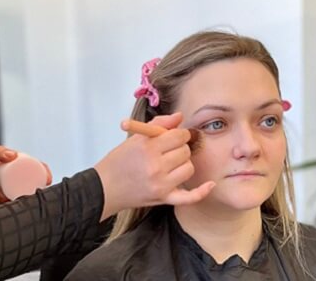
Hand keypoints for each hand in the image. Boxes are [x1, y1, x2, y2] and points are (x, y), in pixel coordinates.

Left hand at [0, 144, 53, 203]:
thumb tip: (13, 155)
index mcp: (10, 164)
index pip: (32, 168)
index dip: (42, 172)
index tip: (48, 177)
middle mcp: (9, 177)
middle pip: (30, 183)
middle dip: (40, 188)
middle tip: (45, 192)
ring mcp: (3, 190)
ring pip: (22, 195)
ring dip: (30, 199)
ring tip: (36, 202)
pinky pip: (9, 207)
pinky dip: (16, 209)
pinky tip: (23, 211)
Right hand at [94, 112, 214, 220]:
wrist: (105, 188)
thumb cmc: (118, 162)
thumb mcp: (134, 138)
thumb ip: (158, 124)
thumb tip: (179, 116)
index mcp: (148, 148)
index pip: (178, 136)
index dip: (179, 134)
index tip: (174, 136)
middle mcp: (155, 166)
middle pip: (185, 152)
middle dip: (180, 148)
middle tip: (170, 150)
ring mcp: (161, 184)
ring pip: (188, 169)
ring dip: (183, 164)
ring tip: (171, 164)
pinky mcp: (163, 198)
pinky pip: (189, 197)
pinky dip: (201, 191)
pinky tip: (210, 184)